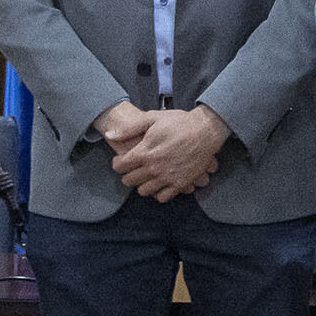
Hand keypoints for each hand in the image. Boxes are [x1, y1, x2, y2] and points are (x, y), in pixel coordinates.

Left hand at [107, 105, 227, 200]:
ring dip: (141, 185)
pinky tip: (159, 184)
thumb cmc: (179, 122)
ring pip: (144, 191)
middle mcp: (153, 168)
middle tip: (132, 169)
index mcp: (144, 152)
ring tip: (145, 177)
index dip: (117, 163)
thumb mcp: (152, 118)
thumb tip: (109, 135)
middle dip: (127, 175)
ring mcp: (167, 178)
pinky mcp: (180, 184)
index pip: (120, 166)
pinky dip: (158, 193)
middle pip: (129, 181)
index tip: (121, 161)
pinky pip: (162, 197)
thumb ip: (129, 128)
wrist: (206, 130)